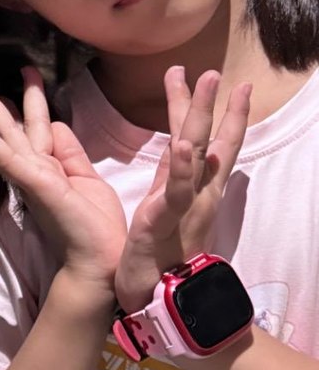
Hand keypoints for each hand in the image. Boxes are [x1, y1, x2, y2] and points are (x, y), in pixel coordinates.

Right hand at [0, 67, 125, 302]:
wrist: (98, 261)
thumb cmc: (95, 225)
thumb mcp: (87, 179)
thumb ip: (70, 154)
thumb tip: (57, 124)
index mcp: (51, 168)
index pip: (38, 128)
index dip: (33, 102)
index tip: (27, 77)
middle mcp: (36, 170)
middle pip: (15, 128)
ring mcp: (31, 176)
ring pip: (6, 135)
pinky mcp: (33, 183)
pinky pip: (6, 157)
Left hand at [115, 67, 251, 312]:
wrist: (155, 299)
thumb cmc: (157, 255)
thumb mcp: (164, 206)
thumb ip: (172, 176)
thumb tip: (178, 144)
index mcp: (191, 188)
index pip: (205, 142)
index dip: (211, 110)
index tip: (214, 78)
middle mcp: (197, 195)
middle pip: (208, 141)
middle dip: (212, 104)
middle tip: (215, 70)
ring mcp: (186, 208)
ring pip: (198, 156)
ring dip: (201, 119)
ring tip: (206, 84)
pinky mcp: (166, 222)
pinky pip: (176, 192)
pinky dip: (181, 167)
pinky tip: (180, 144)